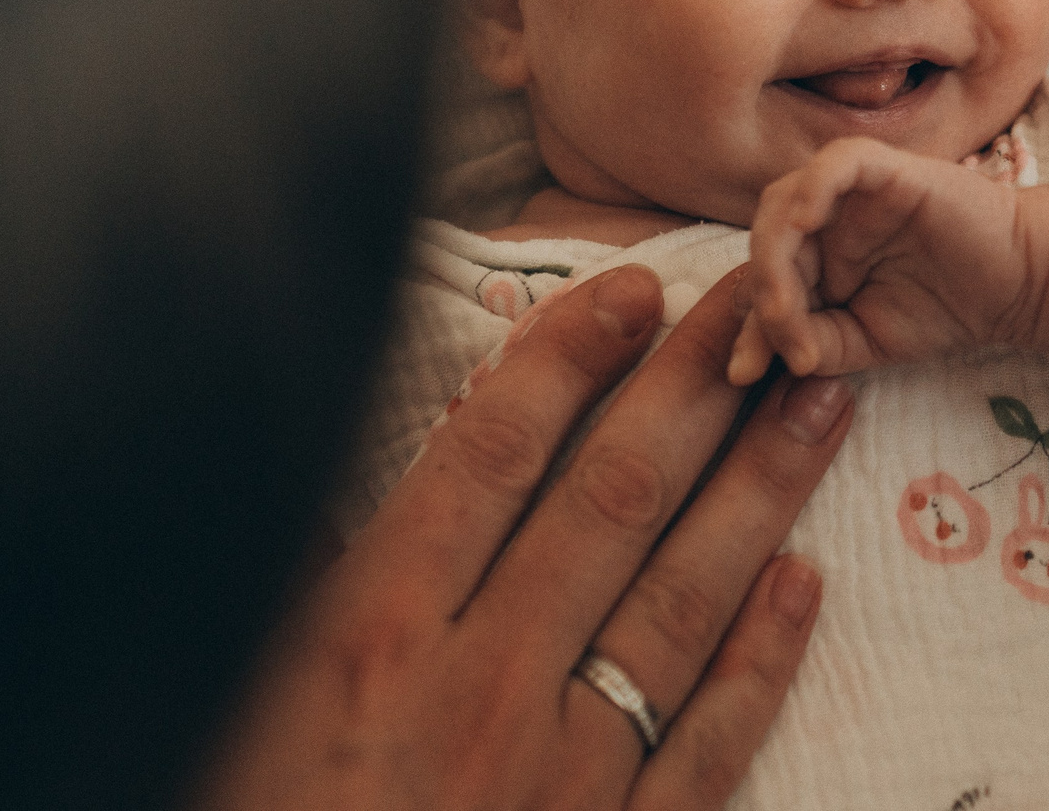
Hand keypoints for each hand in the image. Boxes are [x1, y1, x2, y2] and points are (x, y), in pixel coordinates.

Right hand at [193, 265, 853, 810]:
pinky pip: (705, 746)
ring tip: (824, 401)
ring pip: (681, 602)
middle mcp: (477, 685)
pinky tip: (809, 583)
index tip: (634, 288)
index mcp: (367, 636)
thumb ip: (291, 582)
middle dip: (696, 389)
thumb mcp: (224, 694)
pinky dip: (762, 661)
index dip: (572, 357)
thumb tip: (328, 460)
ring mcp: (558, 774)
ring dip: (763, 492)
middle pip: (611, 501)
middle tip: (766, 303)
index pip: (491, 453)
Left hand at [732, 137, 1034, 383]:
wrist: (1017, 287)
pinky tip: (805, 224)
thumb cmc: (944, 309)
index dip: (749, 324)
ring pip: (784, 199)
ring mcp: (853, 189)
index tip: (745, 373)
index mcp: (817, 252)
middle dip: (760, 291)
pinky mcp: (886, 168)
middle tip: (779, 338)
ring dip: (774, 251)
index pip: (761, 277)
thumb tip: (752, 364)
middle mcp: (827, 214)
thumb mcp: (864, 342)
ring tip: (787, 303)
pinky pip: (835, 163)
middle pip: (764, 237)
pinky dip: (812, 187)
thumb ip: (813, 344)